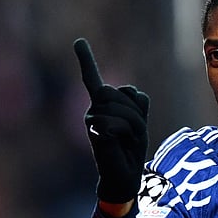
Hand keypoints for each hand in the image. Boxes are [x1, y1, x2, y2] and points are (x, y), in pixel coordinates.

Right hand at [73, 38, 149, 203]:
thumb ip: (137, 104)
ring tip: (127, 140)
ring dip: (133, 124)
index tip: (78, 42)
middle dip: (135, 113)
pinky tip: (119, 144)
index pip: (93, 79)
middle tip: (134, 133)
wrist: (124, 176)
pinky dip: (126, 133)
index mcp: (103, 105)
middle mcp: (93, 109)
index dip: (85, 60)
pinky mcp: (94, 130)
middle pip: (119, 93)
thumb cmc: (131, 150)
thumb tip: (132, 92)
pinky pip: (116, 122)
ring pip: (120, 108)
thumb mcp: (140, 122)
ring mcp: (91, 119)